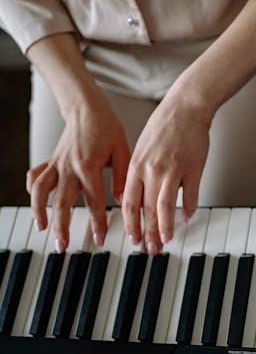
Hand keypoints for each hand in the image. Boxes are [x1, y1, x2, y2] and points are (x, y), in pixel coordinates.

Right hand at [26, 91, 129, 251]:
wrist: (86, 107)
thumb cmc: (107, 127)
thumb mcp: (123, 151)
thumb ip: (121, 178)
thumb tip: (122, 201)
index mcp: (88, 167)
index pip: (93, 202)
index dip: (97, 223)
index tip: (100, 239)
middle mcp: (69, 168)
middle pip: (62, 204)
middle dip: (62, 228)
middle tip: (63, 246)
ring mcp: (57, 165)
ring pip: (42, 193)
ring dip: (40, 212)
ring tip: (42, 229)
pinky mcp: (51, 161)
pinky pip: (37, 178)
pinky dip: (34, 191)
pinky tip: (36, 203)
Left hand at [122, 97, 209, 254]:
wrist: (186, 106)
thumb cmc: (164, 126)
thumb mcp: (141, 148)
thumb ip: (138, 173)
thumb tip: (134, 197)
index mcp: (136, 165)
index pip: (129, 202)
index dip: (130, 224)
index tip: (132, 239)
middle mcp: (151, 169)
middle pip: (147, 209)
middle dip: (147, 232)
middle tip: (149, 249)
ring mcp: (173, 169)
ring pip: (165, 206)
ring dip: (165, 227)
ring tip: (166, 241)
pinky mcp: (193, 168)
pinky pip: (190, 194)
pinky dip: (189, 208)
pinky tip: (187, 217)